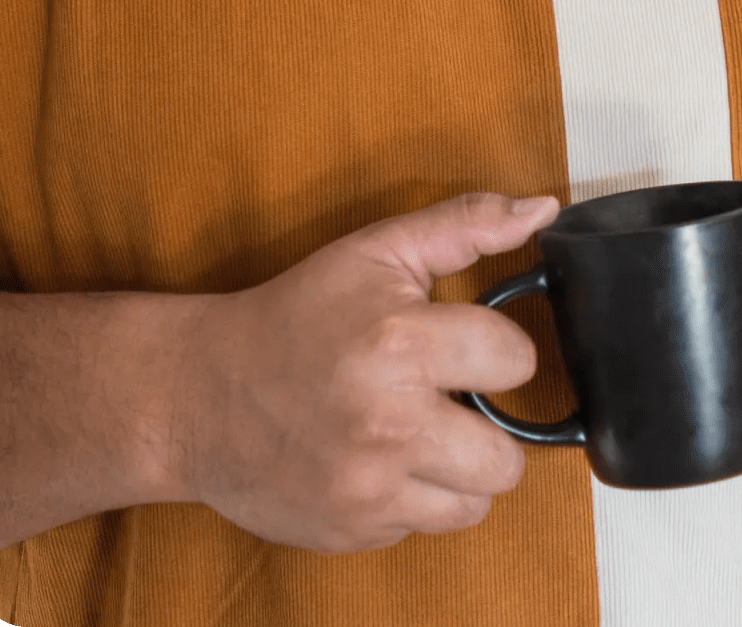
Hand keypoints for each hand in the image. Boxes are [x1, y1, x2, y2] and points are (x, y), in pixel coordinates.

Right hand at [171, 191, 559, 551]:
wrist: (199, 395)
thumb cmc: (296, 316)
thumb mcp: (378, 250)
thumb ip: (466, 225)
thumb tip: (542, 210)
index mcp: (399, 343)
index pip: (517, 360)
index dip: (501, 349)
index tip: (471, 345)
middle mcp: (389, 423)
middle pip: (507, 458)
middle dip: (491, 426)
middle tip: (452, 399)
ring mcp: (369, 488)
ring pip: (476, 502)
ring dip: (460, 470)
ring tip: (422, 433)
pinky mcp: (351, 531)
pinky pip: (424, 527)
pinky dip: (415, 498)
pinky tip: (382, 461)